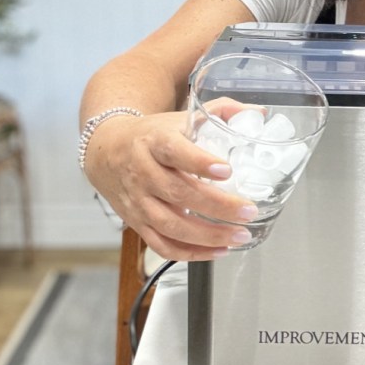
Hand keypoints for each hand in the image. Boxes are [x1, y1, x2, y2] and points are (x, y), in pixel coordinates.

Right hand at [83, 102, 259, 261]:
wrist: (107, 152)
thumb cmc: (151, 135)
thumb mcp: (180, 116)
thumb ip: (220, 111)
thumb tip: (257, 112)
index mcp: (154, 141)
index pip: (174, 151)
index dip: (199, 162)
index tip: (227, 170)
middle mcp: (143, 172)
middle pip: (179, 193)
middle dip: (217, 206)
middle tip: (248, 210)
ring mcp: (139, 201)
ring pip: (171, 225)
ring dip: (208, 235)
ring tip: (239, 236)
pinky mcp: (137, 223)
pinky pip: (162, 245)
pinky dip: (191, 253)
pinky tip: (218, 250)